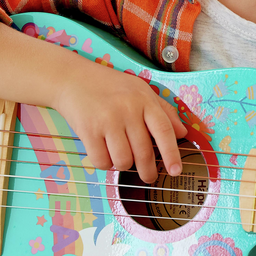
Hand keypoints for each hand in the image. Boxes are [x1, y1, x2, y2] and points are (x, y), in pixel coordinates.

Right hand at [53, 57, 186, 183]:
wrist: (72, 78)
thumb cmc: (110, 86)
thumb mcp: (141, 90)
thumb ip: (164, 110)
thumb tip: (182, 133)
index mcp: (144, 100)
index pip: (164, 131)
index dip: (172, 154)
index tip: (175, 171)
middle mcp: (128, 110)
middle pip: (144, 153)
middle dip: (148, 171)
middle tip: (148, 177)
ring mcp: (107, 121)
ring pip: (124, 161)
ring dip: (123, 165)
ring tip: (120, 156)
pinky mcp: (88, 130)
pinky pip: (102, 161)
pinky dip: (105, 164)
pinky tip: (104, 153)